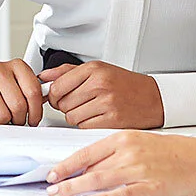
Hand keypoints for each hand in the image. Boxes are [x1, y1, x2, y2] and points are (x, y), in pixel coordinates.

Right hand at [0, 59, 44, 125]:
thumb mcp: (19, 85)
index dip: (36, 111)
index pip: (33, 91)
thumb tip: (49, 98)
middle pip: (18, 105)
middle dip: (20, 119)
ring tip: (2, 116)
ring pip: (2, 114)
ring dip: (4, 122)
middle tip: (16, 119)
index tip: (34, 119)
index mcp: (17, 66)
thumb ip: (33, 91)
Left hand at [41, 62, 163, 128]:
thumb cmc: (125, 84)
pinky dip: (86, 125)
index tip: (58, 96)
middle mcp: (100, 84)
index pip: (57, 86)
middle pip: (62, 103)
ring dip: (76, 116)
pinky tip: (97, 117)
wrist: (154, 98)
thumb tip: (42, 77)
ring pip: (71, 117)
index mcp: (94, 69)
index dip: (53, 94)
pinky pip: (83, 127)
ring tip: (90, 109)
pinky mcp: (112, 120)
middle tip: (79, 102)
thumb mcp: (97, 69)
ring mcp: (106, 103)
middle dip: (65, 105)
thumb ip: (66, 72)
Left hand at [45, 131, 195, 195]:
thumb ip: (115, 153)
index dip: (67, 163)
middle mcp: (129, 152)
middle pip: (89, 168)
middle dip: (66, 179)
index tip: (52, 172)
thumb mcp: (140, 141)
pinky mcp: (151, 187)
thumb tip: (90, 167)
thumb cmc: (174, 150)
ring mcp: (140, 170)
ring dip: (76, 190)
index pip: (86, 151)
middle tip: (50, 188)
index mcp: (124, 137)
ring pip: (100, 180)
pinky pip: (122, 195)